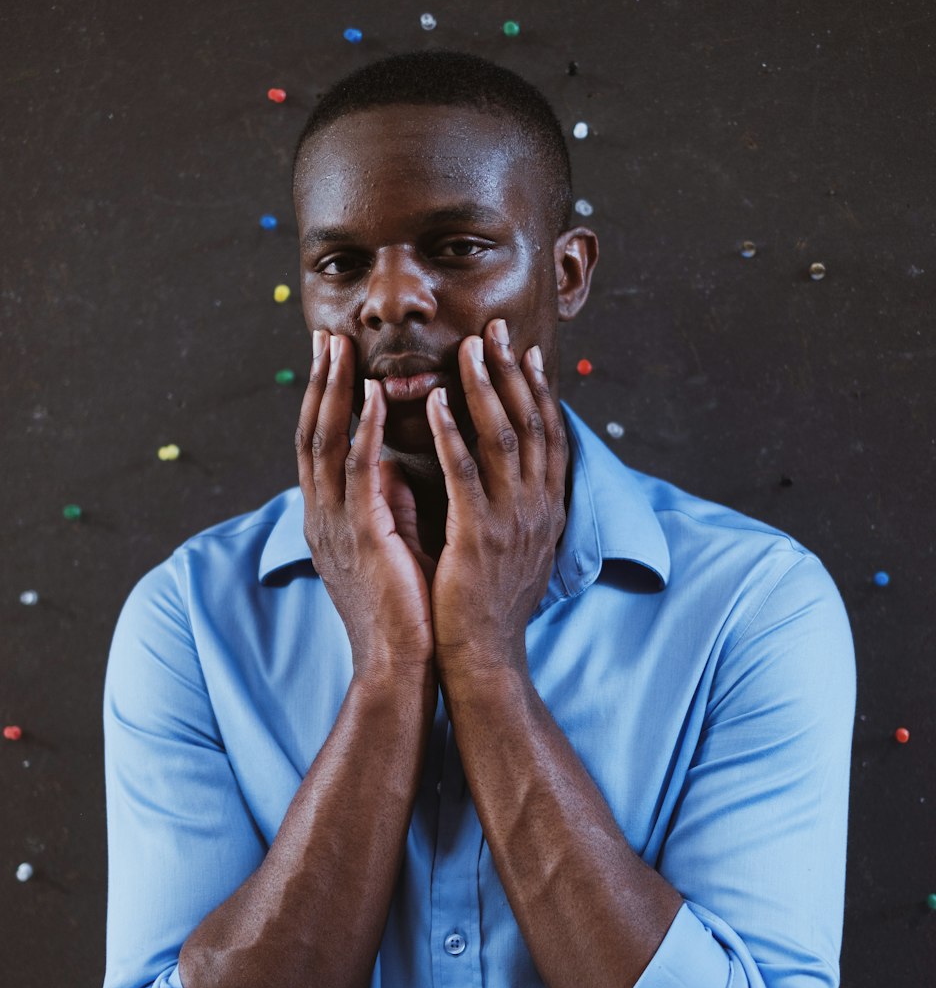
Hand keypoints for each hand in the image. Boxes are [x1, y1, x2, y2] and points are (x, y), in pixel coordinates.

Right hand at [296, 331, 436, 683]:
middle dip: (319, 383)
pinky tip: (374, 397)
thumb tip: (396, 465)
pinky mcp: (363, 537)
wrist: (401, 665)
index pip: (321, 447)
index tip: (332, 359)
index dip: (325, 401)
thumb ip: (390, 502)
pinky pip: (359, 474)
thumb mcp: (395, 543)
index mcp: (331, 519)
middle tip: (324, 336)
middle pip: (312, 434)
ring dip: (334, 394)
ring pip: (326, 445)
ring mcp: (337, 526)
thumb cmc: (407, 609)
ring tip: (340, 350)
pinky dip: (365, 431)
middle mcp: (323, 517)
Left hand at [424, 318, 568, 680]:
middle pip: (533, 422)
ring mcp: (513, 521)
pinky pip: (466, 473)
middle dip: (513, 371)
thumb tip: (489, 469)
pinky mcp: (480, 536)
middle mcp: (539, 507)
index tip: (522, 350)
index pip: (549, 434)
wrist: (484, 659)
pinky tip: (437, 401)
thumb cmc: (485, 605)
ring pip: (503, 437)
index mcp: (546, 509)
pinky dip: (452, 432)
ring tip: (468, 348)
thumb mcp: (508, 546)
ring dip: (484, 387)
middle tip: (496, 328)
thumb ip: (502, 504)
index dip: (536, 389)